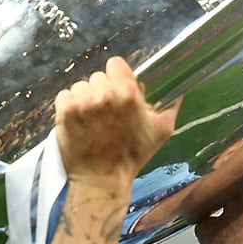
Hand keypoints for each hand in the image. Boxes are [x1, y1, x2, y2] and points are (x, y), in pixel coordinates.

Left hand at [53, 57, 178, 191]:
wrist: (101, 179)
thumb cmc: (132, 156)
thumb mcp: (161, 131)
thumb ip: (170, 105)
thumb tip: (177, 89)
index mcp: (128, 93)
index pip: (116, 64)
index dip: (117, 76)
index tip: (118, 91)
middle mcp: (104, 94)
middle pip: (98, 77)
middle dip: (102, 91)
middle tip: (106, 113)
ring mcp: (82, 102)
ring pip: (81, 86)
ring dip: (85, 98)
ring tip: (91, 119)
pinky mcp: (64, 111)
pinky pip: (64, 95)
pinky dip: (69, 106)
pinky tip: (78, 121)